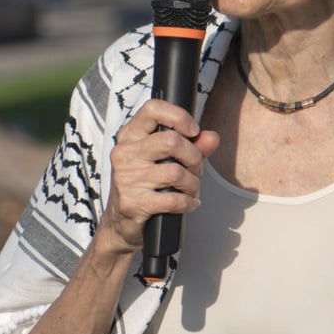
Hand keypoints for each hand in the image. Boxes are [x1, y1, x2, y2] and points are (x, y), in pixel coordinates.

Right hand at [98, 99, 218, 254]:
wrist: (120, 223)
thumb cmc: (144, 185)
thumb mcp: (164, 160)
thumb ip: (191, 146)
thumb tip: (212, 137)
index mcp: (130, 136)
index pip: (153, 109)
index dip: (179, 117)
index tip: (193, 131)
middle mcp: (125, 153)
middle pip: (172, 141)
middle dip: (194, 157)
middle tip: (195, 169)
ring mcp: (126, 178)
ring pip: (176, 172)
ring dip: (193, 183)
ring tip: (191, 189)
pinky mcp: (133, 202)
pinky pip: (174, 199)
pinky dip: (188, 202)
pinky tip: (188, 203)